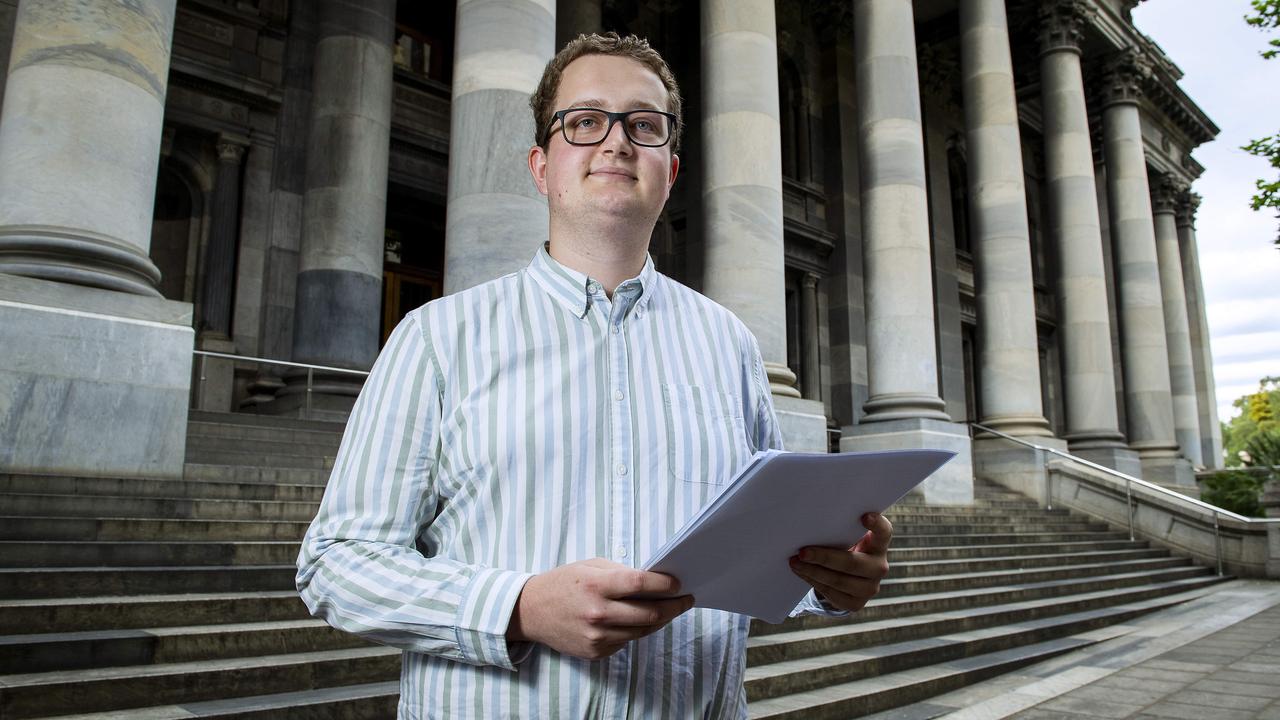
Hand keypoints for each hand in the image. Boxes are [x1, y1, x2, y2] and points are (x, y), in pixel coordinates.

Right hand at [506, 558, 694, 659]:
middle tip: (685, 600)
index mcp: (596, 586)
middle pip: (649, 614)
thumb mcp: (590, 567)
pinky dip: (636, 630)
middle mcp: (598, 613)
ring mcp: (597, 636)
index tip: (679, 584)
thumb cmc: (563, 583)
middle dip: (673, 607)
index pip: (640, 585)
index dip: (664, 585)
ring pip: (642, 631)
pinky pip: (626, 641)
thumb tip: (653, 581)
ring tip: (670, 609)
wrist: (531, 612)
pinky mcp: (596, 651)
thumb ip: (620, 573)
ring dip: (659, 620)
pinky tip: (639, 620)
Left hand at [788, 512, 892, 612]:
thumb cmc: (845, 547)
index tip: (864, 516)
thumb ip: (840, 530)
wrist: (847, 576)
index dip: (876, 524)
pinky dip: (814, 582)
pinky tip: (802, 573)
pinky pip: (832, 594)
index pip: (884, 532)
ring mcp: (870, 588)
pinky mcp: (856, 603)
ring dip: (813, 571)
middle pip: (852, 563)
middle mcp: (879, 566)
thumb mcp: (848, 537)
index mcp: (878, 544)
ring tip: (795, 562)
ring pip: (839, 581)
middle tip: (802, 552)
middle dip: (824, 557)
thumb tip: (811, 524)